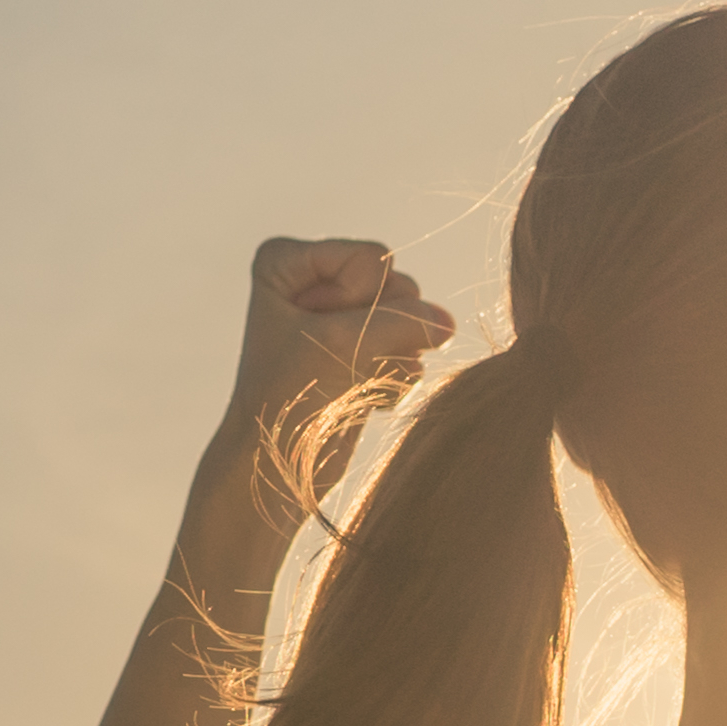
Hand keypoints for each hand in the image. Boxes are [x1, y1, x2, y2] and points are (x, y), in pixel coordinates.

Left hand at [220, 234, 453, 498]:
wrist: (278, 466)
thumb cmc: (289, 398)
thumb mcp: (346, 342)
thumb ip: (406, 320)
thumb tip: (448, 324)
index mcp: (287, 262)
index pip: (370, 259)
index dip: (356, 302)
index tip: (316, 336)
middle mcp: (313, 282)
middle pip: (395, 284)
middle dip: (381, 329)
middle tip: (340, 361)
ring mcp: (342, 318)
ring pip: (409, 317)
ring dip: (392, 356)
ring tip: (352, 381)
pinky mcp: (363, 351)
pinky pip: (411, 347)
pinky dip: (394, 376)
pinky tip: (363, 396)